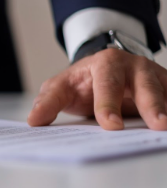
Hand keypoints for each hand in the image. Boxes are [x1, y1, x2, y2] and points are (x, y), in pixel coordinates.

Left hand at [28, 48, 166, 130]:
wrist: (101, 70)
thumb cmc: (81, 83)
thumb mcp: (60, 88)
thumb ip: (48, 102)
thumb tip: (34, 120)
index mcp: (106, 63)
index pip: (107, 85)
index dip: (109, 105)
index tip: (110, 125)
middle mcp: (134, 66)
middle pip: (146, 86)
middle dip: (152, 105)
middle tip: (158, 124)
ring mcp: (155, 76)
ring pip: (166, 91)